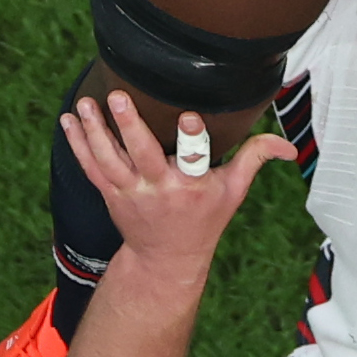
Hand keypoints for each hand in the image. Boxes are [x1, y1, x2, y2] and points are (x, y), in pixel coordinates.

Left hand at [59, 89, 292, 268]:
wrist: (166, 259)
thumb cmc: (203, 219)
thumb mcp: (233, 192)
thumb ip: (255, 159)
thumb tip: (288, 146)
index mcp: (191, 186)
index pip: (194, 157)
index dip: (193, 136)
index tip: (189, 115)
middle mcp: (158, 189)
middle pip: (142, 154)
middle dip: (129, 126)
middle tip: (119, 97)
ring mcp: (130, 192)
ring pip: (108, 159)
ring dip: (95, 130)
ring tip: (86, 103)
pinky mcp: (110, 194)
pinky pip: (90, 167)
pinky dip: (78, 144)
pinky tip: (68, 121)